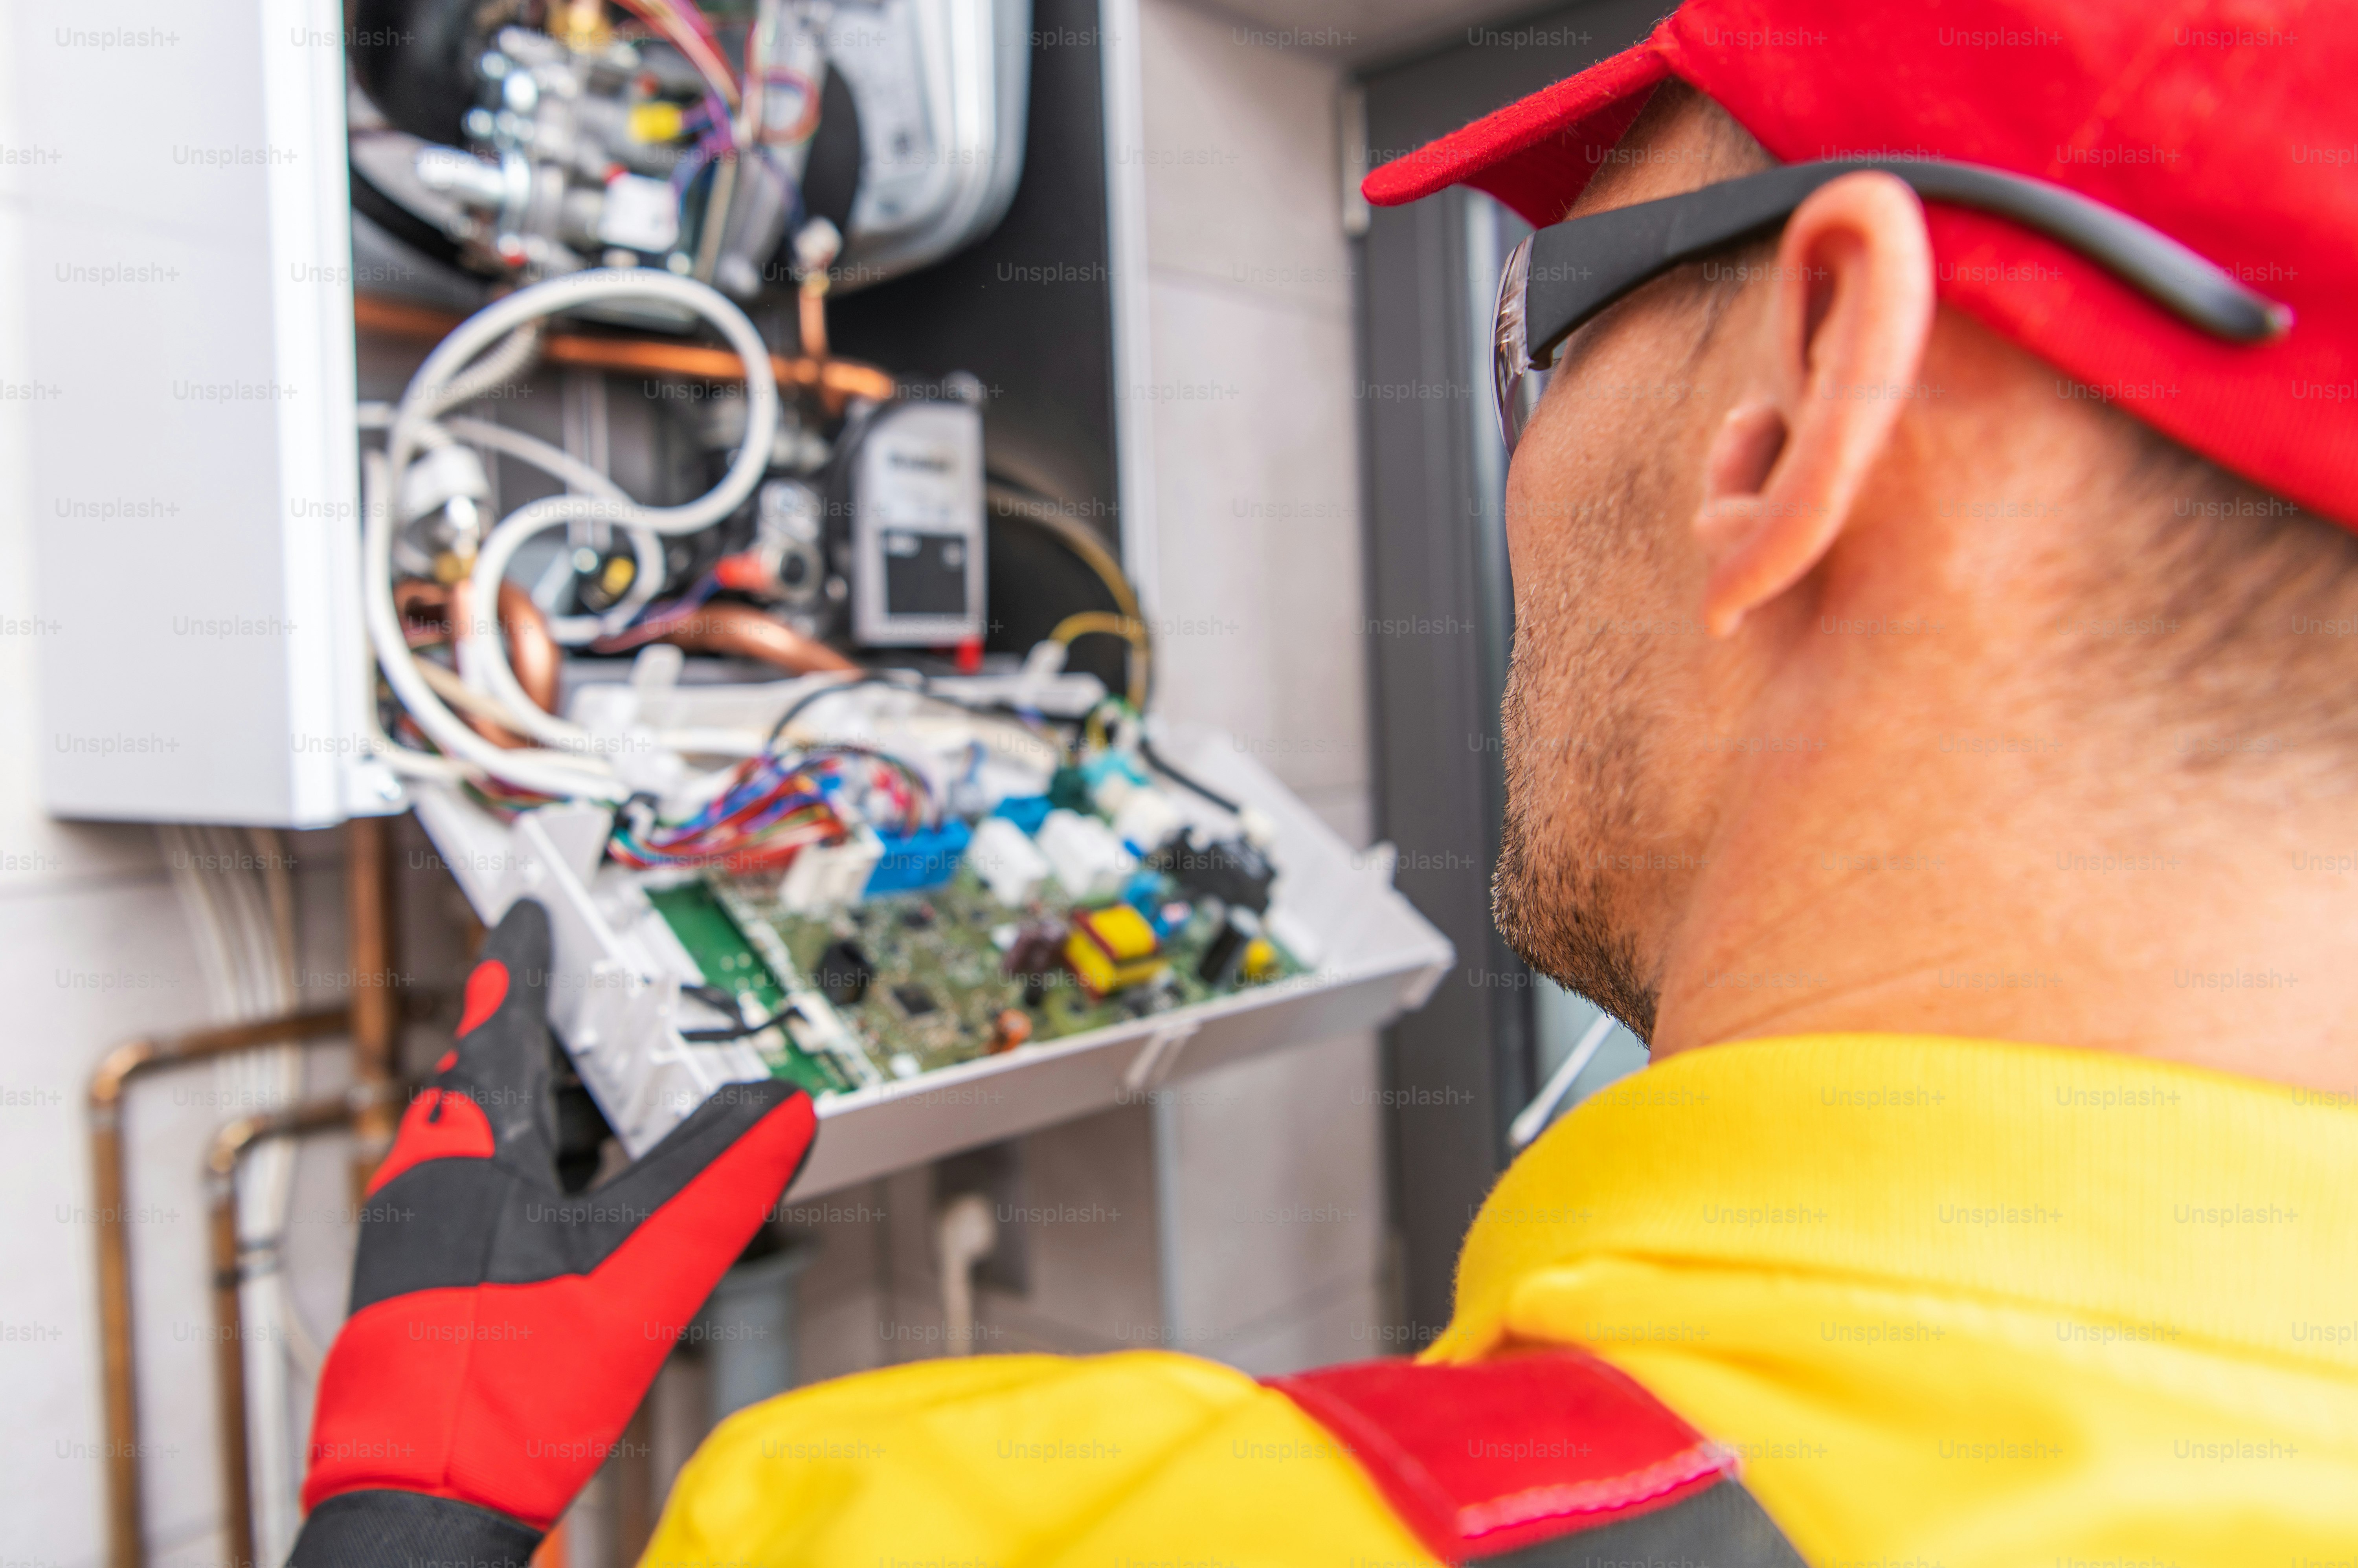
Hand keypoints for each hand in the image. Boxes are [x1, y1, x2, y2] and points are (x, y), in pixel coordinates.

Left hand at [290, 900, 815, 1565]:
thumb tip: (781, 1112)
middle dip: (539, 1039)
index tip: (525, 915)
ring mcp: (410, 1238)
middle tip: (588, 1011)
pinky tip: (564, 1202)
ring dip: (537, 1110)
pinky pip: (470, 1190)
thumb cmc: (506, 1392)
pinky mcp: (415, 1287)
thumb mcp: (641, 1271)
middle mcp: (423, 1182)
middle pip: (484, 1078)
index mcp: (466, 1155)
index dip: (517, 962)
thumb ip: (714, 1182)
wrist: (419, 1501)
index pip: (494, 1023)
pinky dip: (524, 1168)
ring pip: (476, 1139)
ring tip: (597, 1106)